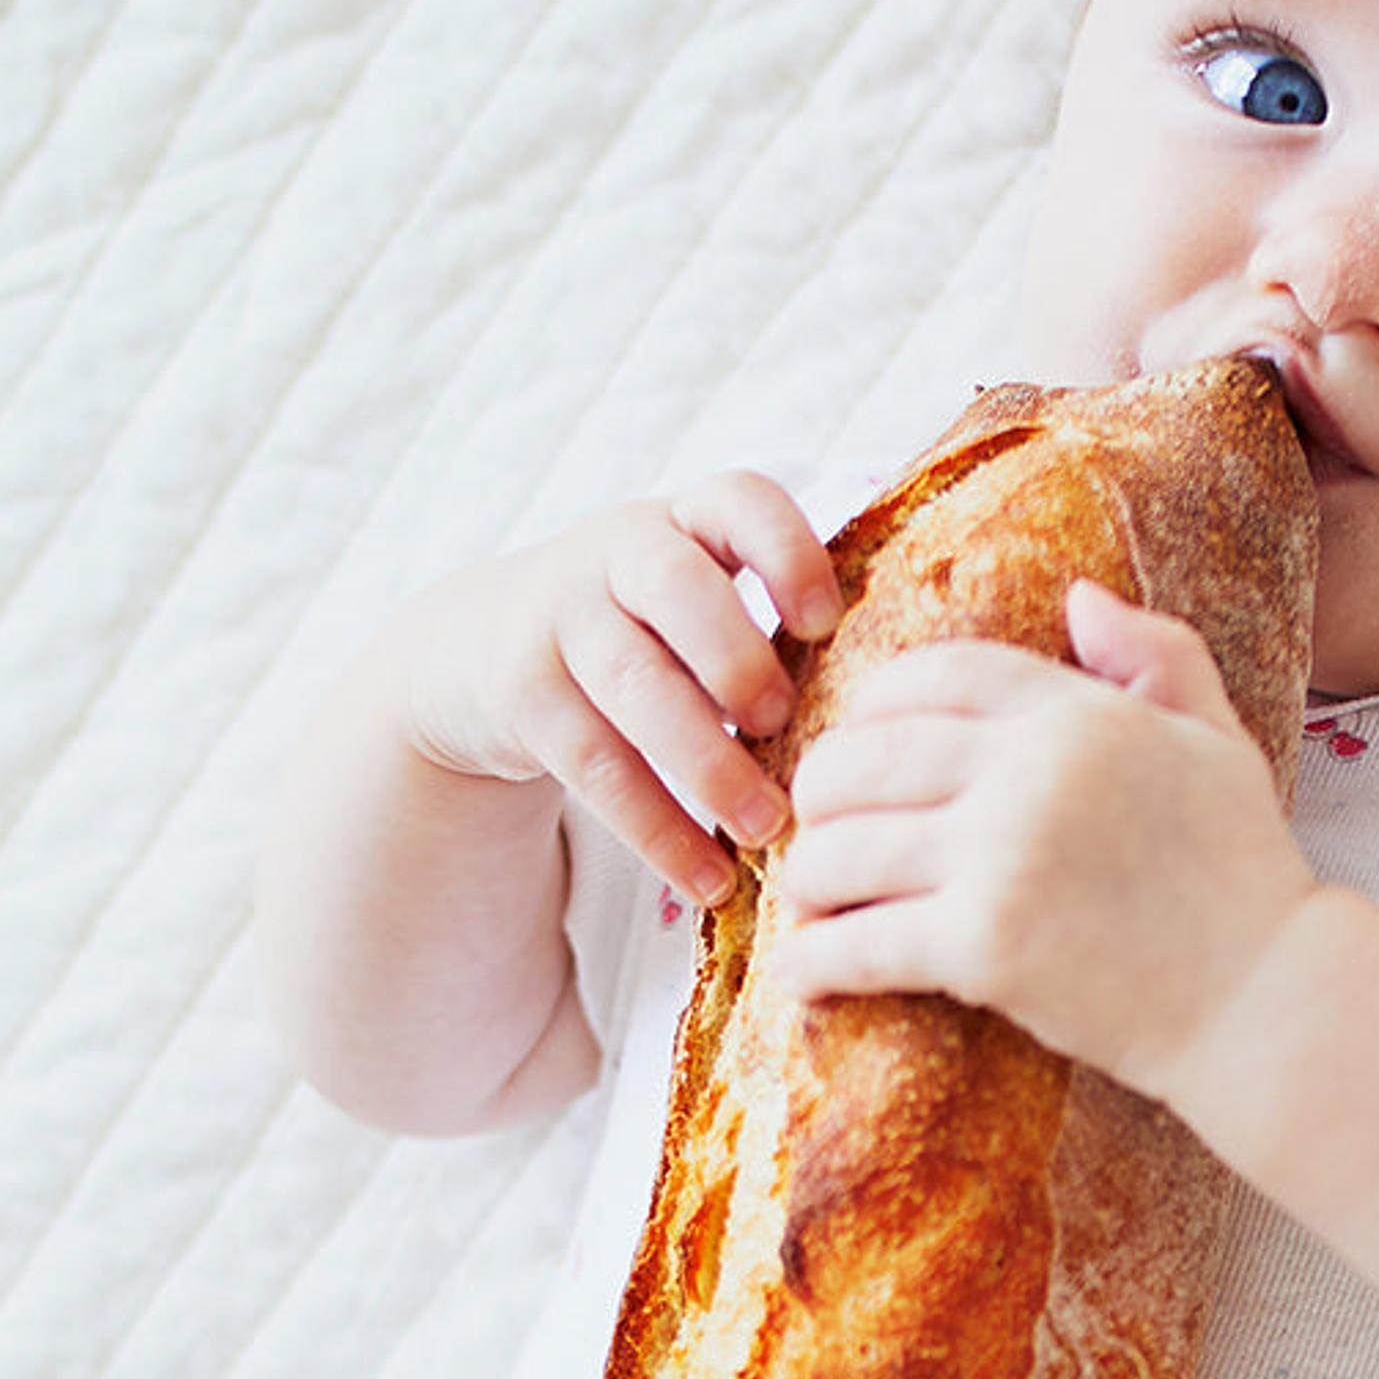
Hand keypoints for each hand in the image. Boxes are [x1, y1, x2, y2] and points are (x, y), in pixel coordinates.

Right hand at [394, 474, 842, 909]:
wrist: (485, 643)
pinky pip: (595, 765)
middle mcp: (620, 551)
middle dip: (738, 658)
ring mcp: (562, 619)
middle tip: (785, 724)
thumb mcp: (697, 594)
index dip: (787, 552)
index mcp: (689, 518)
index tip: (826, 623)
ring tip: (767, 829)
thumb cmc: (647, 629)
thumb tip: (893, 716)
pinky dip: (656, 830)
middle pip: (678, 589)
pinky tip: (706, 877)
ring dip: (706, 764)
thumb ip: (773, 626)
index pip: (740, 501)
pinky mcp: (524, 695)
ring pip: (635, 686)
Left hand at [775, 580, 1316, 1103]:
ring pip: (840, 849)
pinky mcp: (983, 947)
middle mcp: (1030, 770)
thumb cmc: (1243, 871)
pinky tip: (802, 973)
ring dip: (806, 879)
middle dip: (817, 795)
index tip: (854, 745)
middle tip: (813, 827)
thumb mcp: (1216, 739)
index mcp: (1077, 713)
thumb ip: (1155, 655)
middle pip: (860, 758)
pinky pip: (855, 944)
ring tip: (809, 900)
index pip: (930, 676)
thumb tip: (1080, 596)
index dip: (871, 707)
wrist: (1267, 1000)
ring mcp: (1002, 857)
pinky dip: (811, 962)